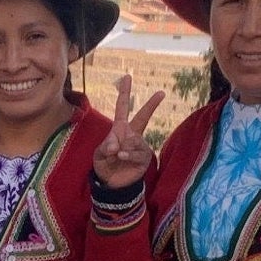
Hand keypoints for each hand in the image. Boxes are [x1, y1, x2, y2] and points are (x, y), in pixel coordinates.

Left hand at [93, 75, 163, 190]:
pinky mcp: (144, 157)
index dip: (124, 93)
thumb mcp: (99, 155)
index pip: (122, 108)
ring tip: (117, 155)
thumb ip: (105, 148)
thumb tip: (116, 146)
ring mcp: (140, 145)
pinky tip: (122, 157)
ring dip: (123, 148)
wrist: (112, 183)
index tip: (127, 77)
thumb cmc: (105, 165)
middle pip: (143, 116)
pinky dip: (128, 154)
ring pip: (135, 140)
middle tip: (161, 93)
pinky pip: (137, 152)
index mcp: (119, 129)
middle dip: (151, 105)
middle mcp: (132, 134)